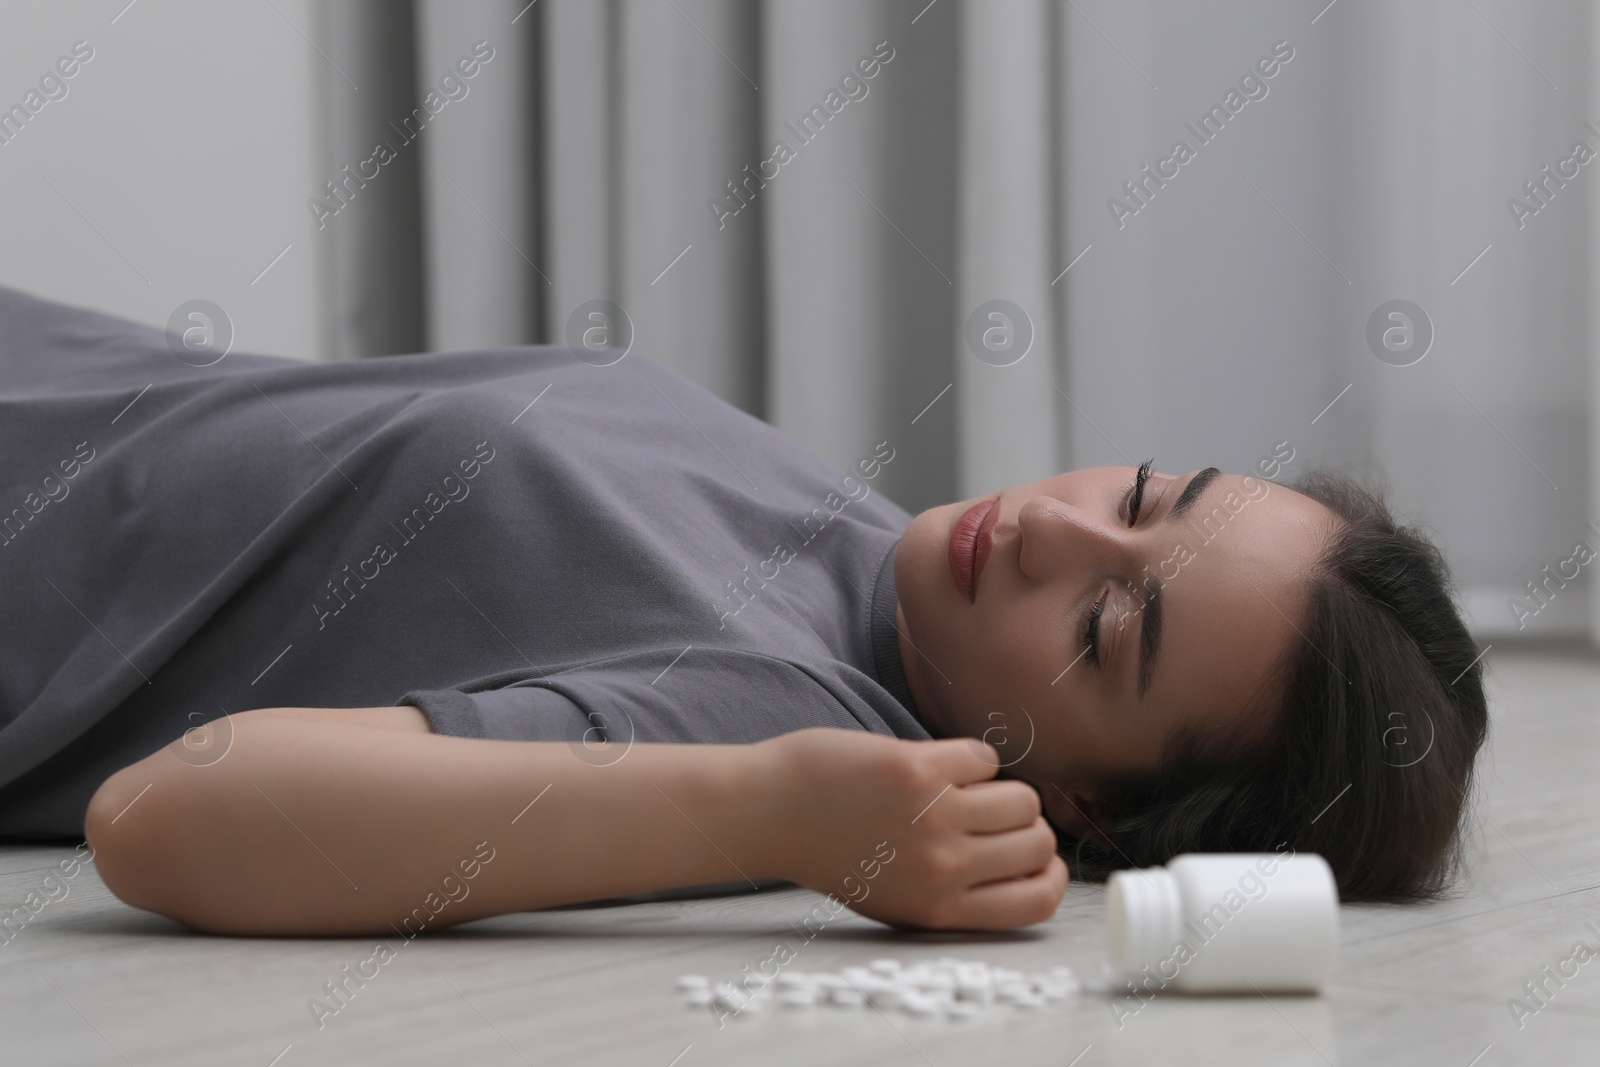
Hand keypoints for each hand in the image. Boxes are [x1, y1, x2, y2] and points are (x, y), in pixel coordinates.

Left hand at [754, 728, 1067, 929]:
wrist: (772, 812)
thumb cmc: (835, 853)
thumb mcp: (898, 898)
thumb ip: (958, 891)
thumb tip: (1031, 865)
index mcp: (941, 909)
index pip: (1038, 902)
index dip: (1051, 875)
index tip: (1039, 858)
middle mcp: (944, 868)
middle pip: (1038, 842)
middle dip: (1025, 825)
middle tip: (991, 815)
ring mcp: (933, 817)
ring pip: (1021, 798)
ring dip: (999, 788)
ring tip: (960, 788)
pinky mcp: (918, 769)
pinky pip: (983, 757)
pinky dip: (967, 757)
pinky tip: (935, 764)